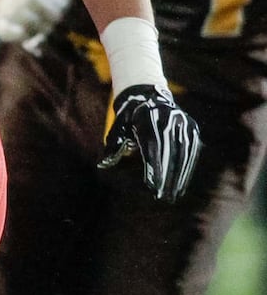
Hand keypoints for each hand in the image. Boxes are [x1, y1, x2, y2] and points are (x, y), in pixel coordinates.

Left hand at [99, 84, 201, 202]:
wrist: (148, 96)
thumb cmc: (128, 118)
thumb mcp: (118, 128)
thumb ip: (113, 146)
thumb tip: (102, 165)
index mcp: (148, 118)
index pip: (152, 147)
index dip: (154, 168)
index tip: (152, 187)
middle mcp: (169, 120)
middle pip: (170, 153)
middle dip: (167, 177)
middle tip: (163, 198)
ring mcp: (183, 123)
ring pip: (184, 155)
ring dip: (179, 177)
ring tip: (173, 195)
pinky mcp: (192, 129)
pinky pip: (191, 153)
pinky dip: (187, 169)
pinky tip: (181, 184)